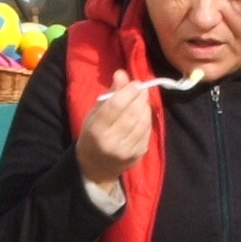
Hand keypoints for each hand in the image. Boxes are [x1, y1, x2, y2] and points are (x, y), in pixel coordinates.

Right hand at [76, 70, 153, 186]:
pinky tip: (143, 113)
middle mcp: (112, 142)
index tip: (135, 83)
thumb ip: (109, 94)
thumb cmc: (93, 135)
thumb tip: (122, 73)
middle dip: (140, 97)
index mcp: (96, 130)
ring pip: (143, 122)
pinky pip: (147, 132)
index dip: (128, 91)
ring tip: (143, 99)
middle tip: (142, 88)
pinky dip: (147, 119)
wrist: (96, 167)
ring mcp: (127, 151)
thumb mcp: (94, 114)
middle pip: (132, 113)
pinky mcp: (138, 155)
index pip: (115, 106)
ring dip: (146, 106)